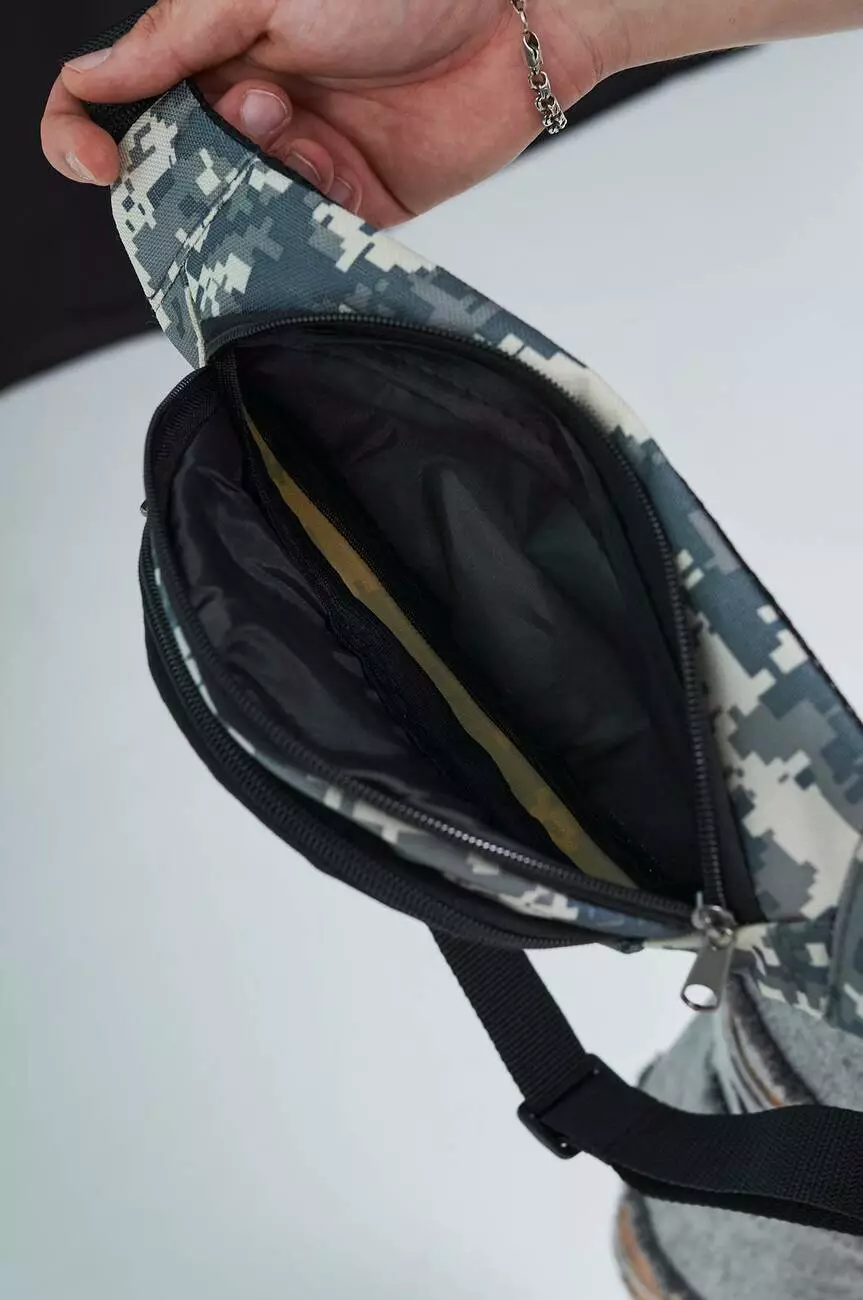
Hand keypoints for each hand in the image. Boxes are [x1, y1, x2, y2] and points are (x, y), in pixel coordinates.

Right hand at [41, 0, 601, 226]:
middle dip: (191, 159)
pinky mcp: (350, 206)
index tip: (97, 164)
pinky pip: (298, 235)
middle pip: (174, 169)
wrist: (515, 20)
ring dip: (251, 180)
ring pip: (233, 210)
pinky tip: (333, 163)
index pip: (113, 99)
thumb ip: (173, 43)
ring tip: (299, 121)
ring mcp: (298, 160)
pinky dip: (300, 212)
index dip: (83, 135)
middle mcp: (247, 107)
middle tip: (252, 112)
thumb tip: (91, 82)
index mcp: (211, 47)